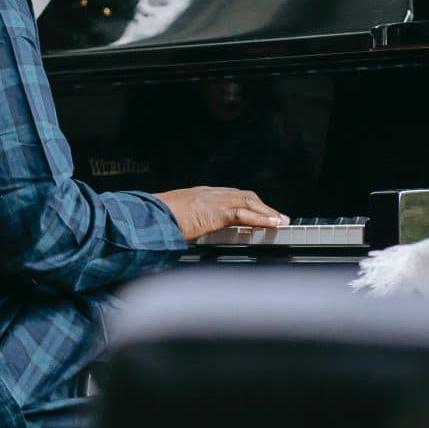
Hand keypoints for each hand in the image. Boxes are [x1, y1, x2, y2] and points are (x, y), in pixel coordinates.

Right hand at [154, 186, 288, 240]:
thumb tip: (187, 234)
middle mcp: (210, 193)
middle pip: (244, 196)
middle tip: (277, 216)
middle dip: (263, 206)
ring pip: (248, 202)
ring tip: (280, 221)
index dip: (247, 203)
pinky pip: (244, 214)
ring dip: (267, 212)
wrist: (148, 217)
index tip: (258, 210)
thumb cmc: (155, 220)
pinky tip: (271, 224)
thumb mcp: (174, 219)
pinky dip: (261, 218)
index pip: (231, 195)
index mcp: (200, 194)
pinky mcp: (216, 211)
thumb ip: (186, 223)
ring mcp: (213, 200)